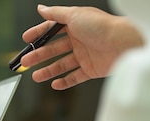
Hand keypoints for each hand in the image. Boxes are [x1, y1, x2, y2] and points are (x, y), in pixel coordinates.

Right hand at [21, 5, 143, 89]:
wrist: (124, 44)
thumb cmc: (102, 26)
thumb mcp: (74, 15)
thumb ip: (55, 13)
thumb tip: (41, 8)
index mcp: (75, 24)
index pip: (51, 29)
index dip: (38, 34)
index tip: (26, 40)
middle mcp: (79, 39)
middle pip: (54, 49)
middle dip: (39, 55)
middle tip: (25, 62)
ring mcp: (85, 55)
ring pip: (62, 64)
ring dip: (48, 70)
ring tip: (36, 76)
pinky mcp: (91, 69)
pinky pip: (75, 77)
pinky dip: (65, 81)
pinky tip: (55, 84)